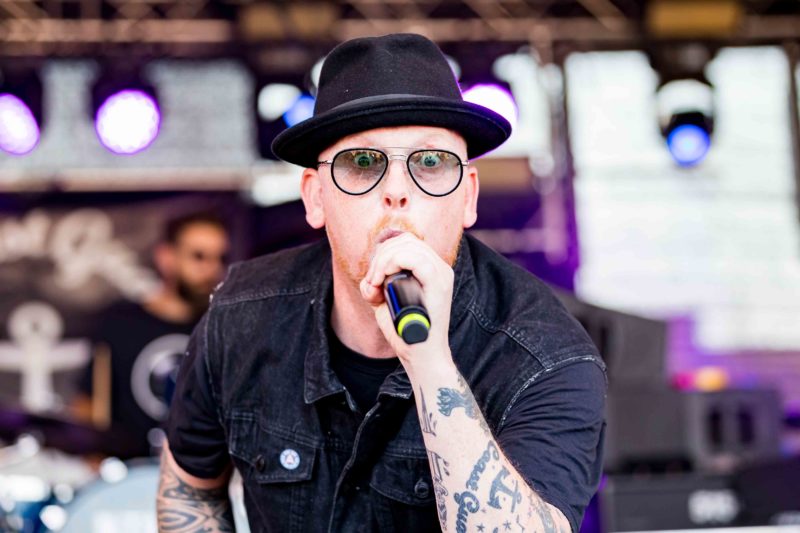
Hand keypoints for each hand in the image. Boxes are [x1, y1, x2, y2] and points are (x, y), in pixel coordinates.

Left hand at [359, 233, 453, 363]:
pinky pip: (415, 259)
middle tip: (372, 281)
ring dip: (382, 262)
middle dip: (380, 256)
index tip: (372, 276)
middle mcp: (440, 268)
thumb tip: (369, 279)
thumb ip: (378, 285)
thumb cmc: (405, 332)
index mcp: (431, 269)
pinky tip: (382, 281)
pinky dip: (391, 264)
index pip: (406, 242)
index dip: (384, 252)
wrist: (422, 356)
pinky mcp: (439, 285)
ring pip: (408, 246)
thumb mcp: (387, 302)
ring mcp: (442, 275)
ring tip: (376, 284)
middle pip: (405, 241)